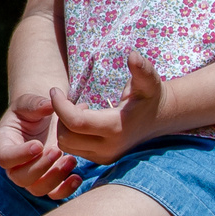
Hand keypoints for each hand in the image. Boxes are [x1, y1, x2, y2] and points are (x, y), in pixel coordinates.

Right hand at [0, 93, 80, 198]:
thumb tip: (49, 104)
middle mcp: (15, 165)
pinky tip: (77, 177)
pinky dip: (66, 190)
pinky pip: (54, 194)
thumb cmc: (32, 110)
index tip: (38, 145)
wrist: (44, 120)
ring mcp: (31, 176)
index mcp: (4, 145)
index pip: (5, 158)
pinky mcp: (48, 181)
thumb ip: (36, 104)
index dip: (19, 155)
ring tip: (71, 160)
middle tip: (57, 150)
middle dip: (40, 167)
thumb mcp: (30, 102)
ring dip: (55, 178)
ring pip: (37, 189)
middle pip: (20, 178)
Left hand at [47, 52, 166, 164]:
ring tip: (80, 109)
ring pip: (66, 145)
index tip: (55, 90)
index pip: (75, 122)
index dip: (59, 105)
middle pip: (66, 136)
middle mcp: (109, 148)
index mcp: (116, 128)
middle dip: (61, 116)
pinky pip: (73, 150)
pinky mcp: (101, 160)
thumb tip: (133, 55)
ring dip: (65, 126)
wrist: (159, 119)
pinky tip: (84, 120)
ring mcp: (104, 157)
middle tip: (71, 100)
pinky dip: (71, 135)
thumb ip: (142, 69)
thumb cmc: (150, 96)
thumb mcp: (148, 81)